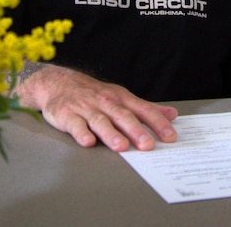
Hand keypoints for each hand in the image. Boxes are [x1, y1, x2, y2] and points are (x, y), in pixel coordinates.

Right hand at [15, 63, 177, 151]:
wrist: (58, 83)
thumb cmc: (94, 94)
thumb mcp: (122, 97)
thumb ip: (145, 108)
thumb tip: (172, 114)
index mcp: (121, 99)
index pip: (143, 110)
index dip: (157, 122)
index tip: (170, 136)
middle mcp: (105, 103)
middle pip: (123, 116)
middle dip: (136, 130)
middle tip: (148, 145)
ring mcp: (86, 109)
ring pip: (100, 121)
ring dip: (111, 134)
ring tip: (121, 146)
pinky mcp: (67, 116)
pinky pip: (75, 125)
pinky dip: (81, 133)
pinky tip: (88, 142)